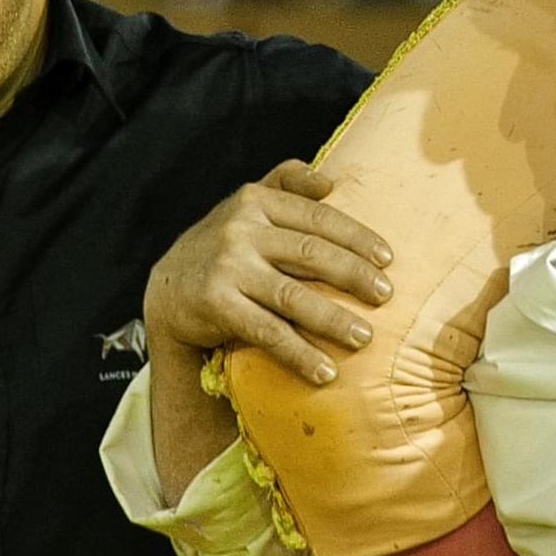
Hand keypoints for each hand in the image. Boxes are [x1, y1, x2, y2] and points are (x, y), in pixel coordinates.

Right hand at [143, 159, 391, 390]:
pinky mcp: (216, 305)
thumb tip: (330, 183)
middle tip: (386, 296)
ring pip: (293, 296)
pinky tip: (325, 372)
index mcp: (256, 201)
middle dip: (354, 276)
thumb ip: (286, 183)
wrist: (168, 289)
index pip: (317, 217)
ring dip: (333, 320)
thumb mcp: (248, 204)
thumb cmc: (225, 245)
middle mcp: (241, 230)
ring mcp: (227, 268)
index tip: (387, 259)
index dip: (356, 237)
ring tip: (364, 337)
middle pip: (311, 254)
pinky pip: (267, 332)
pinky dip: (299, 354)